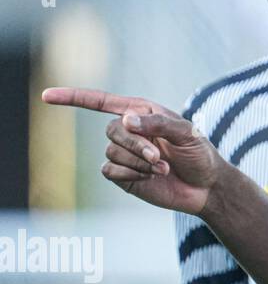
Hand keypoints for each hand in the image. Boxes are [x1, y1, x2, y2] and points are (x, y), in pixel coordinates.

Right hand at [41, 87, 223, 215]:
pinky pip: (110, 171)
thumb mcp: (186, 133)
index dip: (73, 97)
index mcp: (142, 112)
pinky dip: (131, 174)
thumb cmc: (199, 154)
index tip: (46, 96)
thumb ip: (157, 124)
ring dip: (138, 162)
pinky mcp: (123, 175)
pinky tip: (151, 177)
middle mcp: (129, 131)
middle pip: (111, 131)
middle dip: (135, 145)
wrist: (205, 186)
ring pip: (111, 153)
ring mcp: (124, 154)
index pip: (101, 101)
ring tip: (162, 167)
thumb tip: (125, 120)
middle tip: (158, 156)